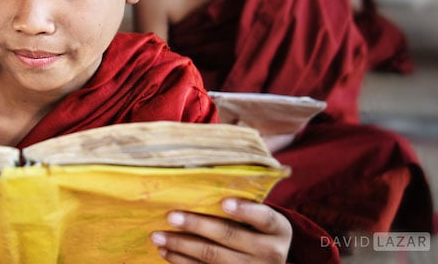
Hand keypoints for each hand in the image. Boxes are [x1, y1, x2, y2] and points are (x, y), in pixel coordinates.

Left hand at [150, 198, 291, 262]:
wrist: (267, 262)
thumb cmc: (257, 230)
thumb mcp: (261, 218)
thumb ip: (244, 203)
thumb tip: (199, 181)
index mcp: (279, 230)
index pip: (265, 218)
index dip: (245, 210)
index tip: (224, 201)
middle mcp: (271, 253)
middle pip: (230, 236)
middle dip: (197, 225)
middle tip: (171, 216)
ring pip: (213, 257)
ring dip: (181, 246)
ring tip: (158, 236)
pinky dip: (182, 262)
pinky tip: (166, 252)